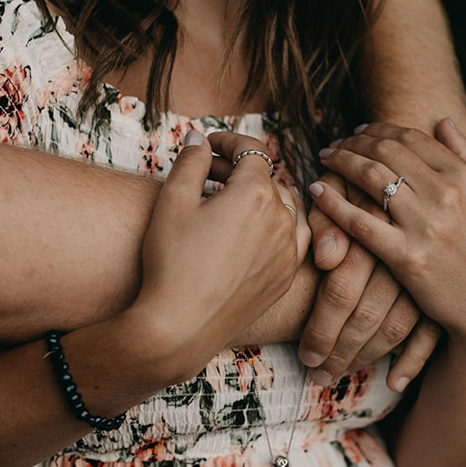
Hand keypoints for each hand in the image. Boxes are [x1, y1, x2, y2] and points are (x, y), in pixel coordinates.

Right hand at [131, 130, 308, 381]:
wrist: (181, 327)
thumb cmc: (171, 262)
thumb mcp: (172, 201)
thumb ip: (190, 162)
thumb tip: (200, 140)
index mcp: (255, 193)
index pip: (251, 150)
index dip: (229, 141)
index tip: (209, 145)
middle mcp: (281, 219)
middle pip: (266, 179)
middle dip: (238, 170)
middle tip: (207, 175)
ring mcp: (288, 251)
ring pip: (285, 207)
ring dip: (261, 197)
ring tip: (231, 202)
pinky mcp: (286, 278)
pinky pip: (294, 239)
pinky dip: (279, 226)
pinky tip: (256, 231)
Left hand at [309, 118, 465, 367]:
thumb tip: (444, 121)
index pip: (412, 138)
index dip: (379, 130)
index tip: (360, 132)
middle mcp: (446, 195)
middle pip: (386, 151)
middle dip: (354, 142)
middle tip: (336, 144)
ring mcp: (425, 225)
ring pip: (370, 177)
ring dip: (341, 162)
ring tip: (325, 159)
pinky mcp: (406, 257)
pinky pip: (359, 222)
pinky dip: (333, 203)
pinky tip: (317, 192)